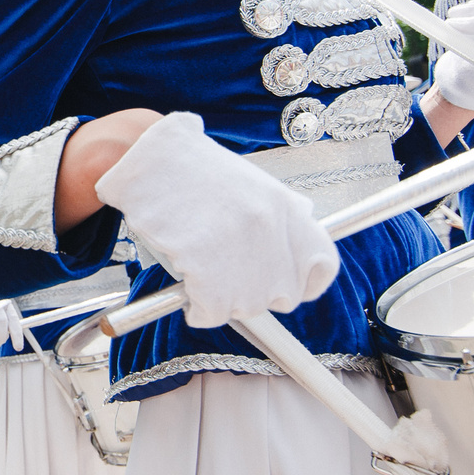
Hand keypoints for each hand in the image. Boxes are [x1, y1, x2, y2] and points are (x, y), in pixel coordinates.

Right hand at [94, 112, 340, 329]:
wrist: (152, 161)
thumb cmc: (194, 171)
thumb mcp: (252, 185)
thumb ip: (279, 218)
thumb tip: (295, 243)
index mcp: (289, 210)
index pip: (321, 268)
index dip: (302, 283)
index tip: (283, 287)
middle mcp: (275, 234)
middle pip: (282, 296)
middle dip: (255, 292)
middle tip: (228, 274)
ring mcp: (244, 254)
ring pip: (245, 307)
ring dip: (222, 298)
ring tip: (201, 269)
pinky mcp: (210, 273)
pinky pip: (210, 313)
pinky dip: (197, 308)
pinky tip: (188, 284)